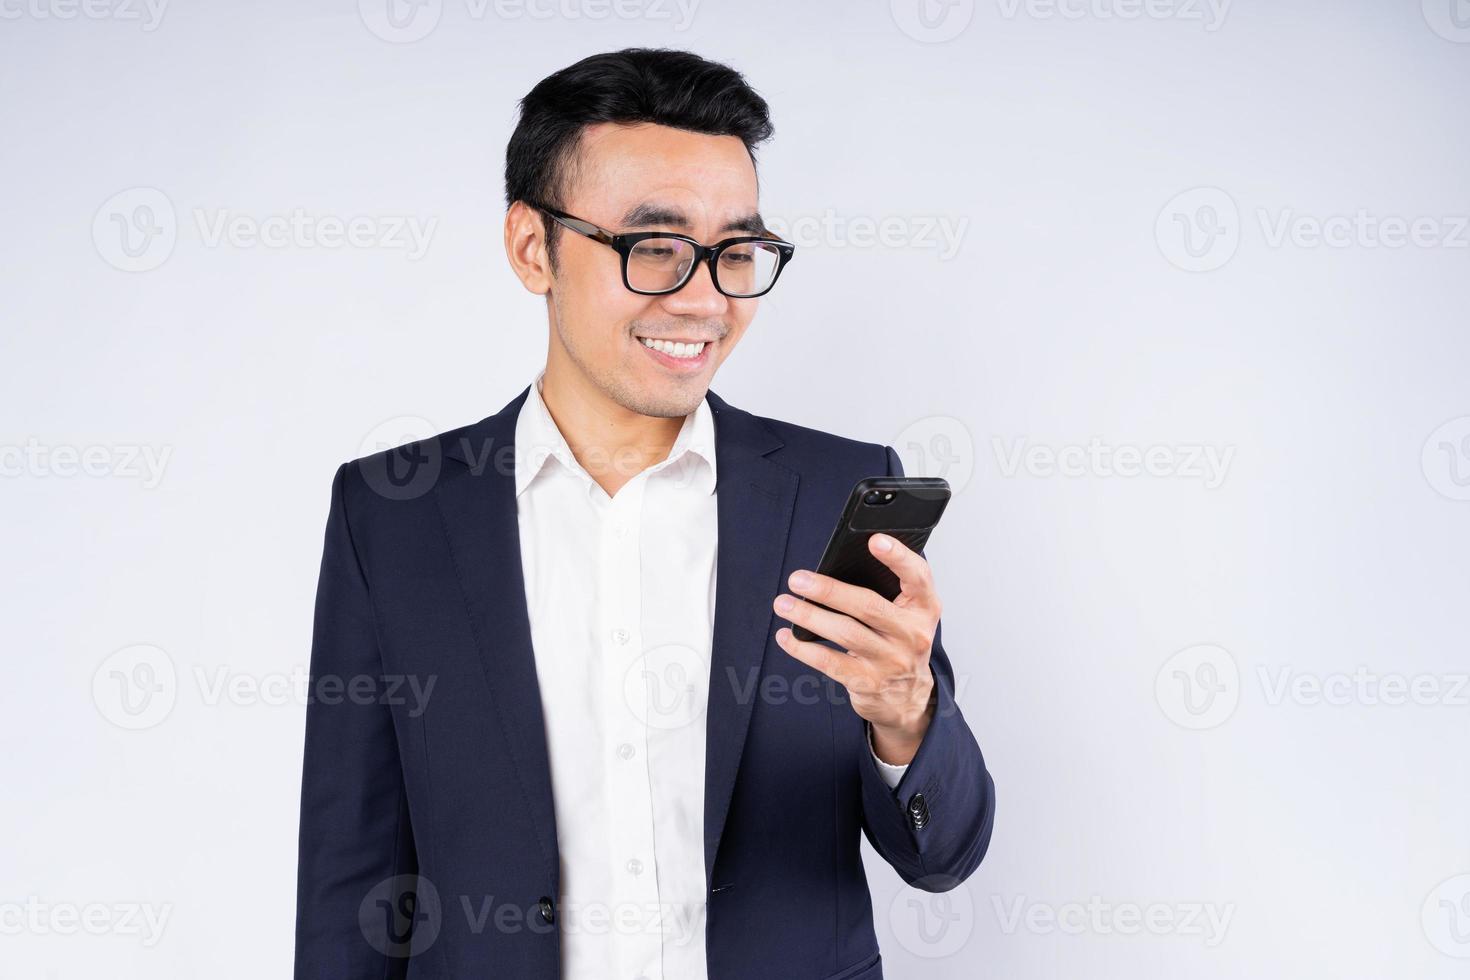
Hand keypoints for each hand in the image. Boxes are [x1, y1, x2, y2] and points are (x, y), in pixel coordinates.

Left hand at [772, 533, 939, 764]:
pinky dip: (803, 648)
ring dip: (809, 616)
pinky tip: (787, 636)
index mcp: (924, 608)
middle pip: (868, 606)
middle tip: (798, 579)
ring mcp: (891, 660)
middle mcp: (912, 634)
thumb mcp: (907, 615)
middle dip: (828, 590)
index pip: (918, 576)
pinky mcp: (868, 682)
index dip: (898, 557)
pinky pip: (830, 662)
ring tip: (784, 603)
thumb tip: (837, 566)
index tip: (874, 540)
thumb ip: (887, 590)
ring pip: (845, 633)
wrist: (908, 698)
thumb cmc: (900, 642)